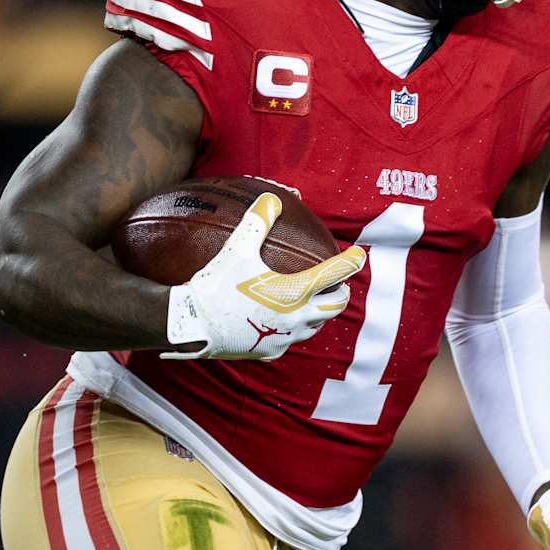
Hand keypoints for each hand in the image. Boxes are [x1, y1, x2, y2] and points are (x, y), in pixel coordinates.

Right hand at [162, 193, 364, 360]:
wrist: (190, 327)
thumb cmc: (214, 286)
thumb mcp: (237, 250)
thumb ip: (257, 222)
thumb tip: (271, 197)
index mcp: (295, 292)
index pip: (335, 274)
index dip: (351, 261)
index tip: (359, 254)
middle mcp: (297, 318)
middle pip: (336, 305)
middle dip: (341, 291)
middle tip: (339, 281)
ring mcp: (286, 338)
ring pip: (318, 325)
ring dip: (321, 310)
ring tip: (316, 299)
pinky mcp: (272, 352)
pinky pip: (294, 338)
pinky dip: (298, 326)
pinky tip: (287, 320)